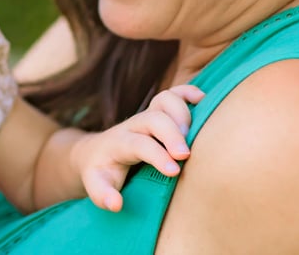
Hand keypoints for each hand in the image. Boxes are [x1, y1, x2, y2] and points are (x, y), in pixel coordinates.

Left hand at [73, 84, 203, 211]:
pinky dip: (189, 93)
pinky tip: (203, 100)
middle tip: (185, 155)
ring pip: (165, 100)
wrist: (95, 152)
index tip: (174, 171)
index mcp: (118, 143)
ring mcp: (147, 115)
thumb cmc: (101, 172)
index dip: (156, 155)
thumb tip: (115, 204)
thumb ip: (102, 194)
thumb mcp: (95, 184)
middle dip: (171, 134)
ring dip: (182, 112)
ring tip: (194, 133)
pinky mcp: (159, 112)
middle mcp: (133, 125)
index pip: (138, 144)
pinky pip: (175, 94)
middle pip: (153, 118)